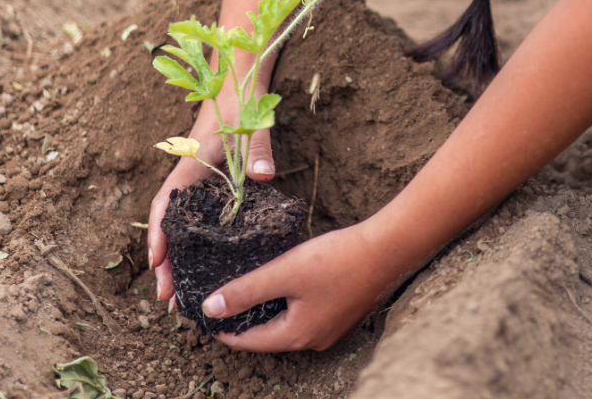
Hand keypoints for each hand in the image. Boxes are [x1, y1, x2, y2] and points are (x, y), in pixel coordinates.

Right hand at [148, 82, 277, 301]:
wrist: (237, 79)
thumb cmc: (241, 100)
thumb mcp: (252, 124)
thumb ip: (258, 149)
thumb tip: (262, 176)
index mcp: (192, 164)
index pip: (168, 204)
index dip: (160, 234)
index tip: (157, 263)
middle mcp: (189, 174)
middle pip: (169, 223)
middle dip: (164, 260)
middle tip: (166, 296)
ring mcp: (198, 178)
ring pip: (179, 222)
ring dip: (175, 255)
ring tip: (177, 289)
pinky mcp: (209, 179)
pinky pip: (194, 215)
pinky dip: (190, 240)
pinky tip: (200, 260)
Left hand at [199, 222, 396, 351]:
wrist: (388, 250)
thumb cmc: (338, 260)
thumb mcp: (285, 272)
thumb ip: (247, 290)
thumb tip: (210, 308)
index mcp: (296, 335)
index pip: (247, 341)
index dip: (222, 328)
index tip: (202, 313)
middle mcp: (313, 339)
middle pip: (266, 336)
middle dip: (242, 320)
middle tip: (220, 300)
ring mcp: (330, 328)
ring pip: (286, 325)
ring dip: (265, 311)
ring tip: (245, 291)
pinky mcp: (341, 313)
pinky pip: (304, 315)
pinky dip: (286, 305)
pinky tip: (282, 284)